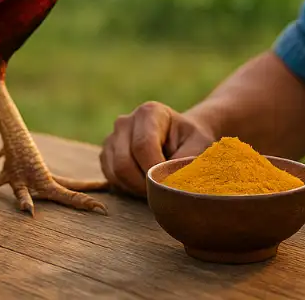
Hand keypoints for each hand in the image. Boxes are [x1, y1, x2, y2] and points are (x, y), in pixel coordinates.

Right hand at [99, 101, 214, 196]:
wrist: (180, 138)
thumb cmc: (191, 141)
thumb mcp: (199, 146)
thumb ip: (186, 162)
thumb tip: (171, 183)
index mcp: (149, 112)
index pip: (143, 146)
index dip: (154, 170)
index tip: (169, 183)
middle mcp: (125, 122)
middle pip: (124, 163)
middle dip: (143, 184)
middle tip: (162, 190)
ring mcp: (112, 138)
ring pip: (115, 174)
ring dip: (136, 188)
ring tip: (155, 185)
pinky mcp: (106, 154)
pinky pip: (110, 179)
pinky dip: (128, 188)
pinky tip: (144, 183)